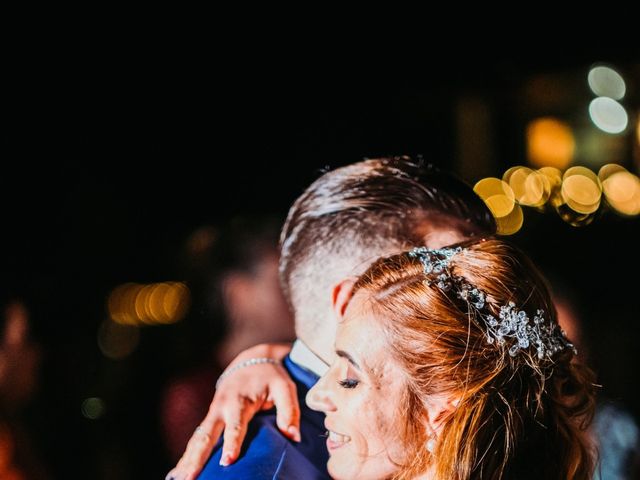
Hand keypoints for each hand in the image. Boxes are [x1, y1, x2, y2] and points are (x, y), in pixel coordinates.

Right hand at [165, 342, 298, 479]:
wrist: (252, 360)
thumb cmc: (271, 377)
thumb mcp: (284, 387)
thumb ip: (289, 410)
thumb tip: (293, 436)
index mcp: (240, 400)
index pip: (236, 425)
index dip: (232, 442)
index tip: (228, 460)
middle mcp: (222, 407)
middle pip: (207, 434)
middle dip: (198, 456)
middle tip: (190, 477)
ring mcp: (213, 413)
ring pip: (197, 438)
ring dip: (188, 458)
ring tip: (180, 479)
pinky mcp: (210, 418)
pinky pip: (196, 438)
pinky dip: (187, 454)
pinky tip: (178, 473)